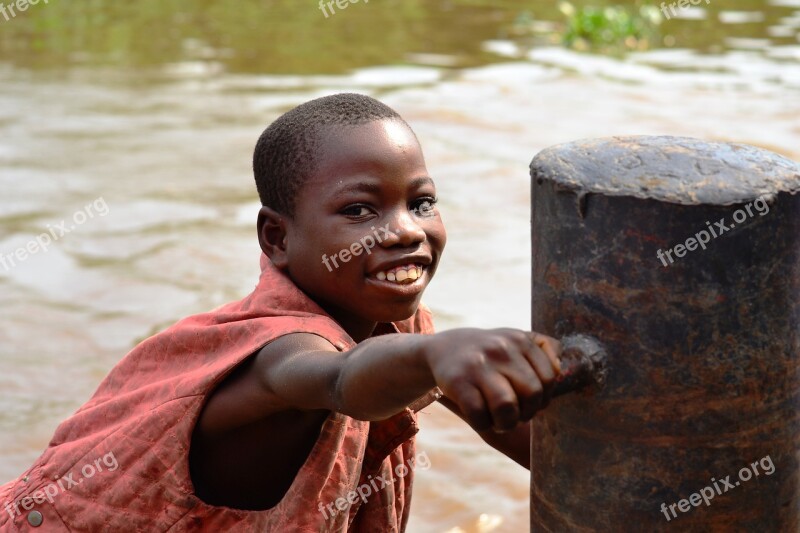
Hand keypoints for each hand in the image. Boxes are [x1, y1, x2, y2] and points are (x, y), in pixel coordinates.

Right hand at [422, 328, 560, 431]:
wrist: (443, 349)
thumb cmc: (489, 352)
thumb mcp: (516, 341)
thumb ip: (545, 351)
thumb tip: (562, 371)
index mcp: (520, 340)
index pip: (550, 378)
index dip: (544, 398)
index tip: (530, 401)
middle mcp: (500, 349)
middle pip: (532, 394)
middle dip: (528, 412)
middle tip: (516, 414)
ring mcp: (478, 366)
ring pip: (507, 408)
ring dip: (506, 423)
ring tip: (500, 420)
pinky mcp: (457, 382)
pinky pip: (480, 416)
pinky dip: (484, 424)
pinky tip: (481, 417)